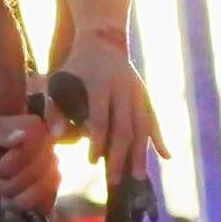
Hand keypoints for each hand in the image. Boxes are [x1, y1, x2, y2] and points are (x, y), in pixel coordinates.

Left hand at [0, 112, 60, 215]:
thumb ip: (0, 133)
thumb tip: (21, 137)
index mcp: (36, 129)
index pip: (24, 155)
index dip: (4, 168)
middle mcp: (50, 147)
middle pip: (34, 175)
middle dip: (7, 185)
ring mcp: (54, 166)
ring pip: (42, 191)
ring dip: (16, 199)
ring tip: (3, 194)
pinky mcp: (52, 187)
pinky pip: (47, 203)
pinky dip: (27, 208)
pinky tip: (13, 204)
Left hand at [64, 33, 162, 184]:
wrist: (103, 40)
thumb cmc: (75, 67)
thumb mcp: (58, 82)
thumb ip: (54, 109)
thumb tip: (55, 138)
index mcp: (100, 84)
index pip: (100, 117)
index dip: (97, 140)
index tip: (91, 162)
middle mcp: (122, 88)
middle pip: (124, 126)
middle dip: (120, 155)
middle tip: (113, 181)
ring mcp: (137, 91)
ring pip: (142, 125)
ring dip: (141, 152)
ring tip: (138, 177)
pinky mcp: (145, 94)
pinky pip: (154, 118)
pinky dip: (160, 137)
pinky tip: (166, 156)